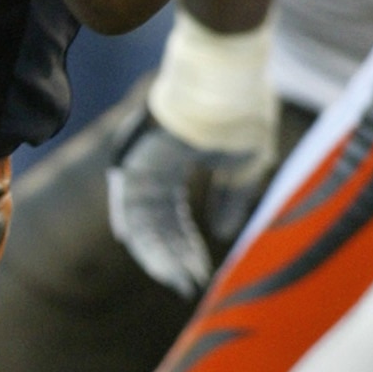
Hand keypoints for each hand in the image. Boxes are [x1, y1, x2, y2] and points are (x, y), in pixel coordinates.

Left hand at [105, 107, 274, 297]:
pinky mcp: (134, 167)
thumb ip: (233, 197)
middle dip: (174, 258)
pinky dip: (143, 239)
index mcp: (177, 163)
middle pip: (157, 226)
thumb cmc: (238, 114)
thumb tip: (225, 234)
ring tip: (181, 284)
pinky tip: (158, 264)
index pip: (173, 217)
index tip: (200, 274)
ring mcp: (141, 167)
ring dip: (161, 257)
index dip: (186, 246)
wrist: (225, 85)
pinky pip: (130, 212)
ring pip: (143, 225)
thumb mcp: (242, 163)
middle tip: (188, 287)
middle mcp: (154, 168)